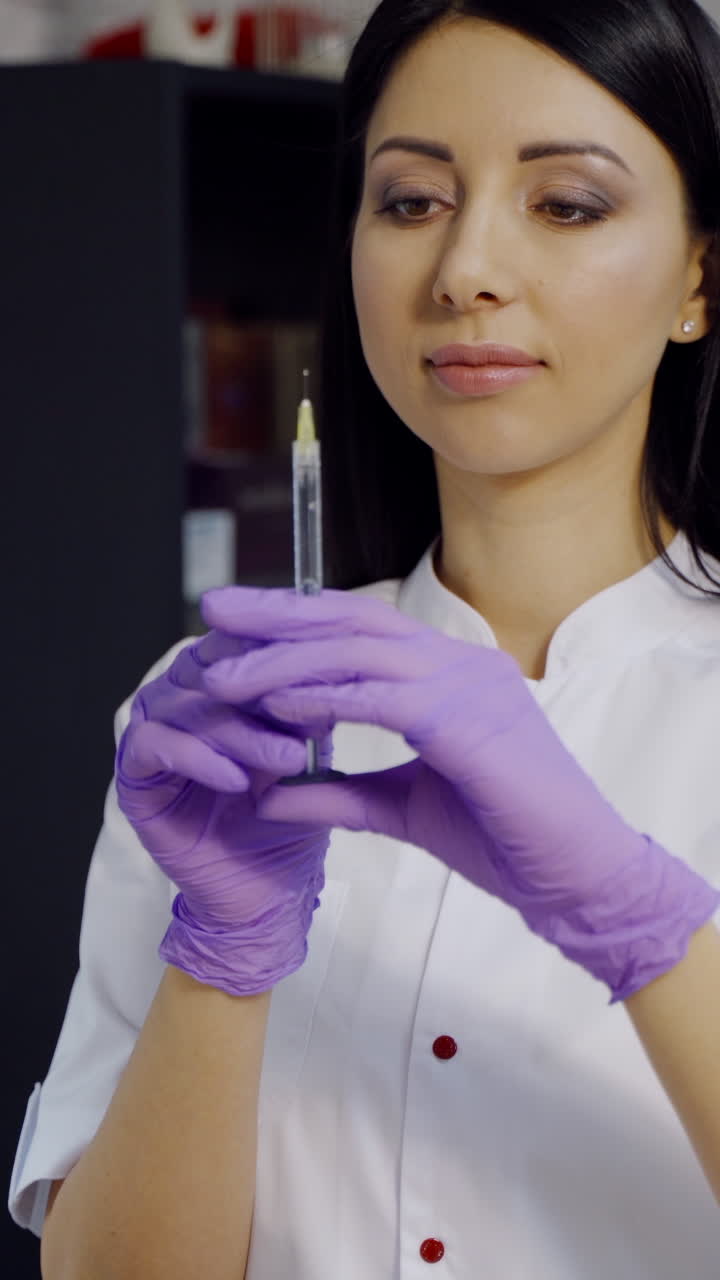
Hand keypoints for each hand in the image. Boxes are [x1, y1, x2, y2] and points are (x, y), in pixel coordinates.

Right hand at [116, 624, 332, 995]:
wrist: (269, 891)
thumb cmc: (291, 814)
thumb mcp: (310, 749)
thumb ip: (309, 704)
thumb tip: (332, 657)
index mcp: (218, 680)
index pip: (239, 638)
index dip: (277, 642)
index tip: (326, 654)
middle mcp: (179, 696)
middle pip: (210, 665)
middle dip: (263, 686)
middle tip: (311, 708)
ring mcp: (151, 732)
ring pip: (186, 705)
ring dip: (240, 731)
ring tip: (287, 758)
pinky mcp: (133, 776)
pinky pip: (154, 747)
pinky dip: (198, 759)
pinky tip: (237, 781)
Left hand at [201, 587, 719, 1002]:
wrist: (577, 878)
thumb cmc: (504, 839)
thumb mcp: (401, 809)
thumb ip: (338, 794)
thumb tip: (269, 793)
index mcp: (451, 675)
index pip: (362, 630)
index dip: (297, 623)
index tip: (238, 630)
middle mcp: (460, 664)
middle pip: (353, 621)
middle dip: (278, 615)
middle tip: (214, 611)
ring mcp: (469, 684)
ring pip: (360, 651)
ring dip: (285, 660)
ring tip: (224, 674)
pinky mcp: (470, 719)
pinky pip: (383, 695)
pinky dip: (325, 695)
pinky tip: (277, 704)